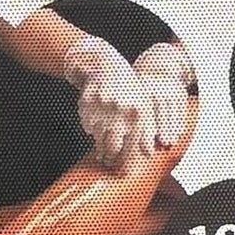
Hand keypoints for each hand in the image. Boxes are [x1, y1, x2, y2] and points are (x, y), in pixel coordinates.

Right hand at [63, 35, 196, 169]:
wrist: (105, 65)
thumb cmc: (128, 89)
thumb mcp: (143, 105)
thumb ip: (147, 130)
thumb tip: (148, 155)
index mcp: (138, 113)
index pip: (132, 148)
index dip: (126, 162)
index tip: (122, 169)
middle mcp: (120, 112)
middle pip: (112, 148)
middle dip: (110, 159)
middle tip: (108, 163)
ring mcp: (102, 108)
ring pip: (98, 139)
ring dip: (99, 146)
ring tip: (102, 150)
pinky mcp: (86, 105)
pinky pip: (87, 126)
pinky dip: (91, 128)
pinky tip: (96, 123)